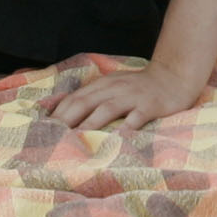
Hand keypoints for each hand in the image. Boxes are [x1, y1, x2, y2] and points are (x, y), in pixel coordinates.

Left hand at [45, 61, 206, 131]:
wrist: (173, 77)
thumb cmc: (139, 88)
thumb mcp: (113, 87)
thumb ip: (94, 99)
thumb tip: (66, 116)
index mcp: (102, 85)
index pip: (74, 98)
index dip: (57, 114)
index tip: (43, 131)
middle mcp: (114, 88)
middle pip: (84, 102)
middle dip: (66, 120)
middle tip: (50, 138)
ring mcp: (132, 96)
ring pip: (106, 109)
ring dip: (89, 124)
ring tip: (75, 140)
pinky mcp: (150, 105)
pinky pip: (136, 117)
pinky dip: (126, 128)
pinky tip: (117, 140)